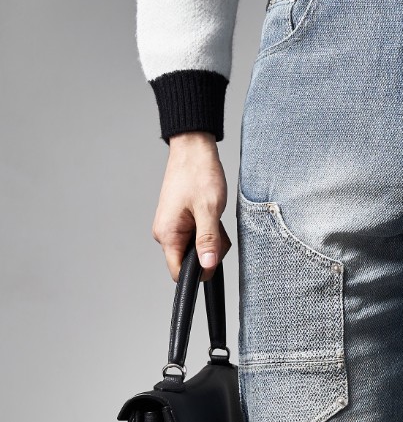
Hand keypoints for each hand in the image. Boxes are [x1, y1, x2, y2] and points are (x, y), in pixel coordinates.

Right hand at [152, 131, 232, 281]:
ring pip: (196, 249)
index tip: (214, 259)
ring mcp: (172, 227)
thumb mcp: (209, 210)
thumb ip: (208, 241)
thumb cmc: (198, 174)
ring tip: (214, 217)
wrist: (193, 149)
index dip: (199, 272)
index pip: (178, 272)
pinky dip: (208, 230)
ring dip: (211, 239)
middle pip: (189, 262)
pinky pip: (196, 236)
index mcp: (167, 234)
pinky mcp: (180, 221)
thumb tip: (207, 266)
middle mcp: (165, 233)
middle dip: (209, 252)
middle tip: (217, 228)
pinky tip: (211, 215)